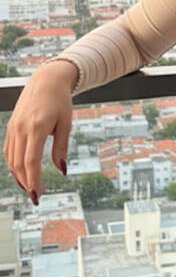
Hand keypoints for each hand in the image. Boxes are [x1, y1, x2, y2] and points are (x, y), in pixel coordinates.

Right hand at [3, 68, 73, 204]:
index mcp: (37, 128)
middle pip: (19, 164)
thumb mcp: (66, 124)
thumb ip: (61, 147)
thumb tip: (61, 170)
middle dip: (26, 183)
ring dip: (18, 176)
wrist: (46, 80)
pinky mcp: (11, 126)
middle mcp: (21, 128)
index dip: (33, 181)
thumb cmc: (60, 100)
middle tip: (35, 197)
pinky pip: (9, 150)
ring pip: (11, 158)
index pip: (31, 162)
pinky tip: (21, 172)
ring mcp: (13, 127)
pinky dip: (14, 164)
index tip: (37, 195)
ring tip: (29, 187)